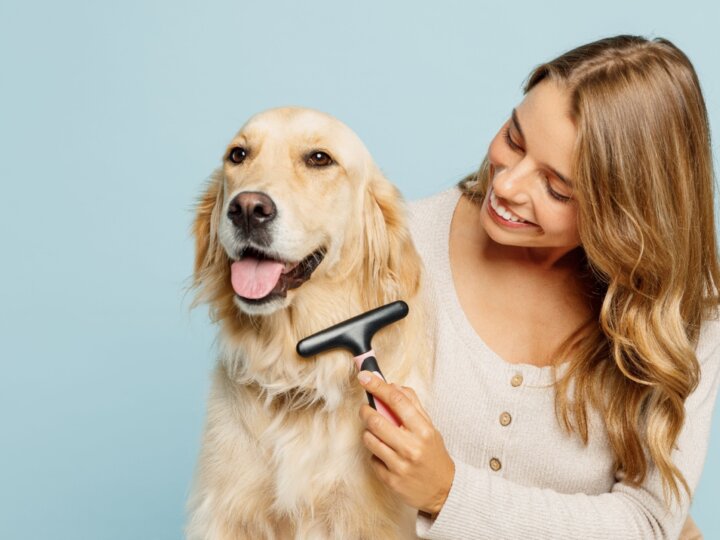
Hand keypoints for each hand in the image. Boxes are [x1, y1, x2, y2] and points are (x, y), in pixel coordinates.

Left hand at [357, 371, 454, 514]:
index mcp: (423, 430)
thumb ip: (413, 405)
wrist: (444, 491)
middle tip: (365, 408)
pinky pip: (371, 458)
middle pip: (377, 421)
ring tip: (377, 433)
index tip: (365, 377)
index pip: (397, 401)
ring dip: (368, 432)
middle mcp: (411, 447)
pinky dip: (374, 453)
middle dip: (366, 411)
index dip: (378, 386)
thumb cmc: (434, 455)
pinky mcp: (390, 480)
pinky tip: (384, 454)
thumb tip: (392, 386)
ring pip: (369, 439)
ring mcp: (400, 465)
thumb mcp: (430, 428)